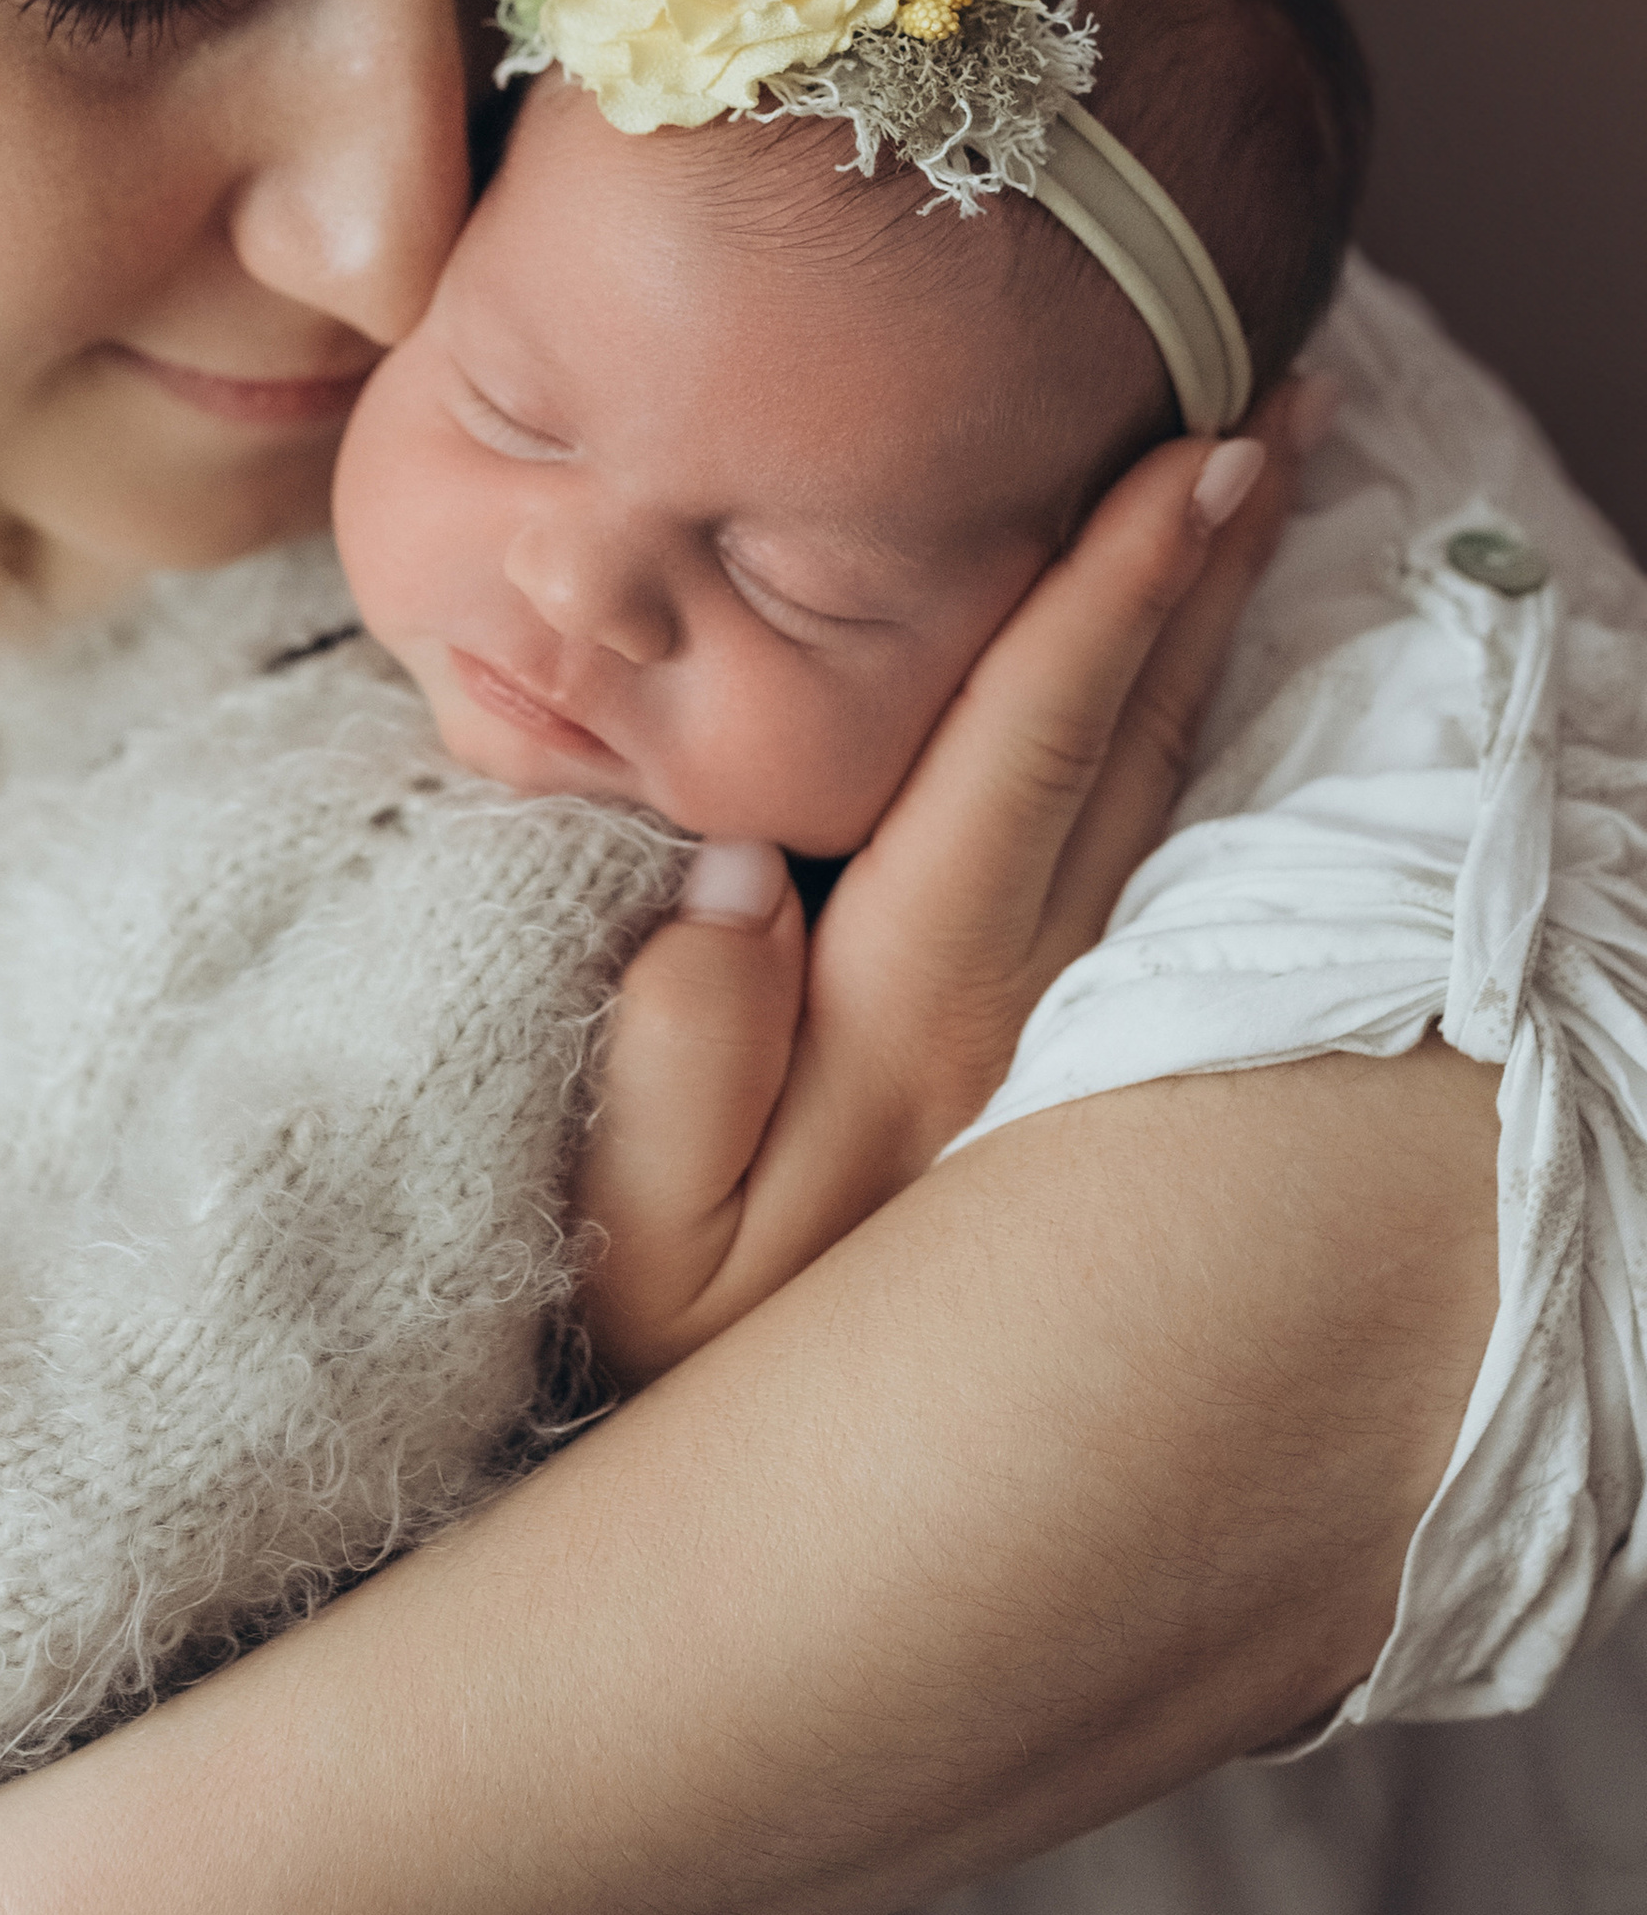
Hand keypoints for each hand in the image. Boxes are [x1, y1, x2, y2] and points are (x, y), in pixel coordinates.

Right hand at [578, 395, 1310, 1380]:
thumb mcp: (634, 1240)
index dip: (1108, 597)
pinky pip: (1137, 846)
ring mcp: (1048, 1025)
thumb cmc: (674, 1354)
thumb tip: (726, 872)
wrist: (791, 1513)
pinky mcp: (1046, 1050)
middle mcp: (1017, 998)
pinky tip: (1180, 665)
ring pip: (1156, 785)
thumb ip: (673, 1061)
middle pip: (1132, 741)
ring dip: (1205, 627)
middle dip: (1204, 567)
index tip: (1195, 454)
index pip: (1024, 753)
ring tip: (1254, 488)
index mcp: (914, 1009)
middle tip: (1280, 401)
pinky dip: (1170, 725)